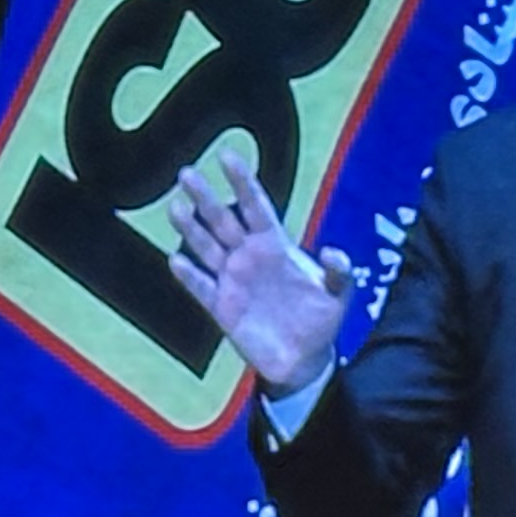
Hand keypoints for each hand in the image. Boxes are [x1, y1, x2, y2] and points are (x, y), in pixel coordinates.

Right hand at [165, 148, 360, 395]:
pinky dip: (189, 275)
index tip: (227, 157)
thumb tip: (332, 251)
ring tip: (175, 207)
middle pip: (222, 220)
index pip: (256, 205)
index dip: (242, 181)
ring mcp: (232, 280)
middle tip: (186, 174)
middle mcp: (249, 257)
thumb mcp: (339, 294)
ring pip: (206, 247)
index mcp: (275, 245)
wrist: (304, 360)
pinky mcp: (221, 307)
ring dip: (190, 228)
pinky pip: (201, 287)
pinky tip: (176, 260)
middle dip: (205, 197)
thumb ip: (340, 271)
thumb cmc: (321, 320)